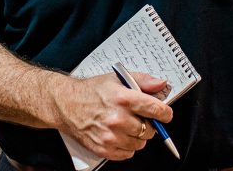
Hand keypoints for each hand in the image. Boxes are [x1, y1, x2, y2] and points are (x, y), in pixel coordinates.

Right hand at [52, 71, 172, 160]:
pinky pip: (128, 154)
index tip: (165, 114)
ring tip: (126, 125)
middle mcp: (118, 118)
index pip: (156, 110)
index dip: (165, 113)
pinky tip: (119, 135)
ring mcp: (110, 136)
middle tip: (139, 117)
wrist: (67, 104)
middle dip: (149, 124)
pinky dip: (127, 146)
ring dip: (138, 136)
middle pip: (150, 129)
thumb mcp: (118, 78)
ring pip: (140, 143)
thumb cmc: (92, 91)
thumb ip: (143, 81)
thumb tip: (162, 84)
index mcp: (123, 98)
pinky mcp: (104, 149)